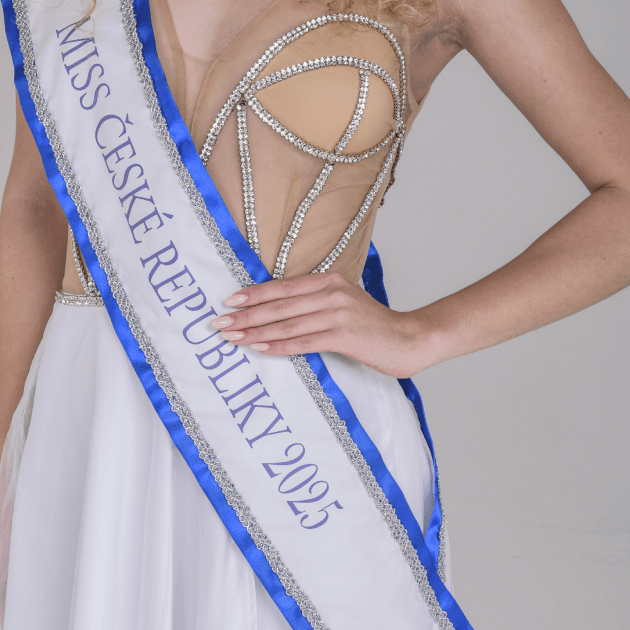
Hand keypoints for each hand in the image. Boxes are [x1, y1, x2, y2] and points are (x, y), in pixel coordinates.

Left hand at [211, 273, 428, 378]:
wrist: (410, 339)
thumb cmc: (373, 326)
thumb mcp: (343, 304)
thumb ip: (316, 303)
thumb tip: (278, 313)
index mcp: (329, 281)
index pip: (282, 287)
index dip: (253, 294)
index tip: (229, 302)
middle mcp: (331, 292)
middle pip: (279, 305)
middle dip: (246, 315)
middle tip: (219, 323)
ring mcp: (338, 313)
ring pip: (287, 323)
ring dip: (255, 332)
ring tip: (232, 338)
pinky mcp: (344, 335)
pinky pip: (303, 342)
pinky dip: (279, 345)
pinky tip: (260, 348)